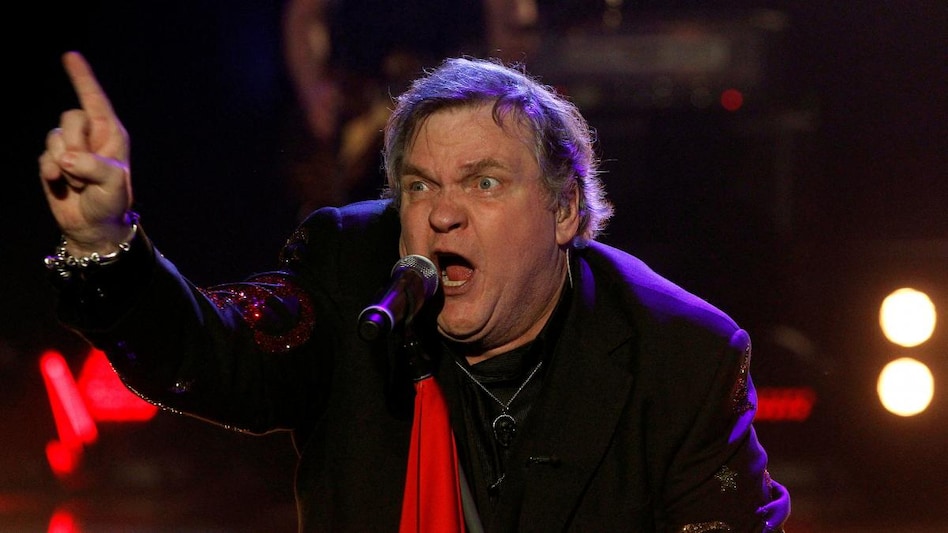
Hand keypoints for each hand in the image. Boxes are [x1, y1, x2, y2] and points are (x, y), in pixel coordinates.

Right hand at [38, 51, 133, 254]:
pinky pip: (44, 157)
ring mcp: (70, 148)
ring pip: (54, 138)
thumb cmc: (112, 203)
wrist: (93, 226)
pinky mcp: (54, 162)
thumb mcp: (113, 184)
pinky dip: (51, 171)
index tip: (71, 55)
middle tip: (87, 172)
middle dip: (76, 145)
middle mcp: (91, 136)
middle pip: (70, 118)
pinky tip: (60, 184)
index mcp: (112, 134)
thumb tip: (67, 157)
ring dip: (65, 164)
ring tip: (79, 182)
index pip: (95, 99)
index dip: (82, 77)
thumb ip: (94, 166)